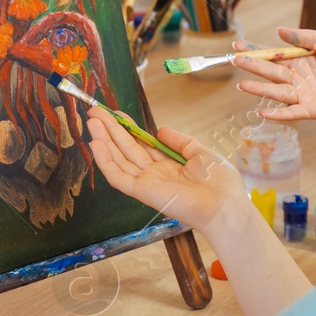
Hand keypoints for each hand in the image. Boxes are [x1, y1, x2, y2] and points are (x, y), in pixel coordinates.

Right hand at [84, 107, 245, 232]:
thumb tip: (160, 130)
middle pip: (126, 149)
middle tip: (94, 111)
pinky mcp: (142, 192)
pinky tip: (96, 144)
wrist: (224, 205)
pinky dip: (105, 161)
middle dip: (110, 130)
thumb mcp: (200, 153)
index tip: (115, 113)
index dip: (127, 128)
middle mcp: (154, 174)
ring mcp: (146, 183)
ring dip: (104, 141)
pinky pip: (118, 176)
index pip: (141, 144)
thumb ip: (179, 141)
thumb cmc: (219, 182)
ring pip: (118, 160)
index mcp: (168, 165)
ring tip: (91, 121)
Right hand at [234, 27, 315, 134]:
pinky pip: (293, 112)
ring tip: (242, 86)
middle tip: (234, 60)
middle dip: (253, 66)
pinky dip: (279, 114)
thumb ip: (306, 37)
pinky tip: (263, 111)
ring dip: (260, 90)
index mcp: (302, 61)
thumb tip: (279, 32)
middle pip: (271, 72)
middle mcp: (300, 78)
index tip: (237, 44)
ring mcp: (306, 95)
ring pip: (278, 92)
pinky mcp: (315, 110)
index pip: (274, 54)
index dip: (256, 50)